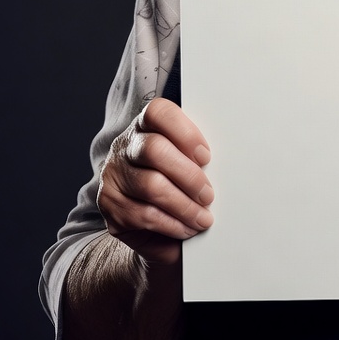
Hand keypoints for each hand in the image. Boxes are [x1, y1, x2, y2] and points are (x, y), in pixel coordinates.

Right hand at [97, 98, 213, 264]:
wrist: (152, 224)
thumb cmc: (177, 184)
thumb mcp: (187, 163)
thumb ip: (197, 157)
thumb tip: (229, 164)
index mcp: (146, 126)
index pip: (158, 112)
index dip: (185, 132)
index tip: (206, 156)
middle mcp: (125, 146)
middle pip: (154, 150)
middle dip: (188, 175)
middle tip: (208, 194)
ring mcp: (113, 175)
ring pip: (151, 186)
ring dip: (184, 205)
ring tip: (203, 217)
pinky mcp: (109, 206)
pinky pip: (144, 214)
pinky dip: (172, 223)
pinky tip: (187, 228)